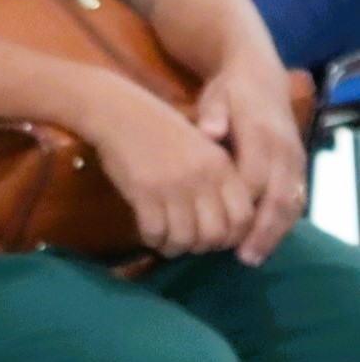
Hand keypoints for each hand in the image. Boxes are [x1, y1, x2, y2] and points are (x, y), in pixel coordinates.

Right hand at [84, 73, 254, 257]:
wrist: (118, 113)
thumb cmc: (160, 131)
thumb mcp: (200, 148)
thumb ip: (218, 179)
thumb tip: (227, 225)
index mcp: (220, 166)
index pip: (243, 217)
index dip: (233, 237)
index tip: (217, 238)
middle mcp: (201, 178)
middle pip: (215, 235)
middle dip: (203, 247)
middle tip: (191, 243)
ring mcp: (172, 186)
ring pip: (185, 239)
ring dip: (177, 248)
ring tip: (169, 243)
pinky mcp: (143, 191)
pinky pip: (155, 232)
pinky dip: (154, 240)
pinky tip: (151, 234)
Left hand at [195, 57, 307, 265]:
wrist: (261, 75)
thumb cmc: (230, 90)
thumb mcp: (216, 95)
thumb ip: (212, 114)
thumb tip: (209, 132)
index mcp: (262, 135)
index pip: (255, 179)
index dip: (242, 207)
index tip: (223, 231)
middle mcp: (285, 150)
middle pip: (278, 198)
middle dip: (263, 231)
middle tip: (244, 257)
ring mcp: (296, 159)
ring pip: (292, 203)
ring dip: (275, 233)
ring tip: (253, 257)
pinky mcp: (299, 165)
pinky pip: (296, 199)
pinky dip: (284, 222)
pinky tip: (267, 240)